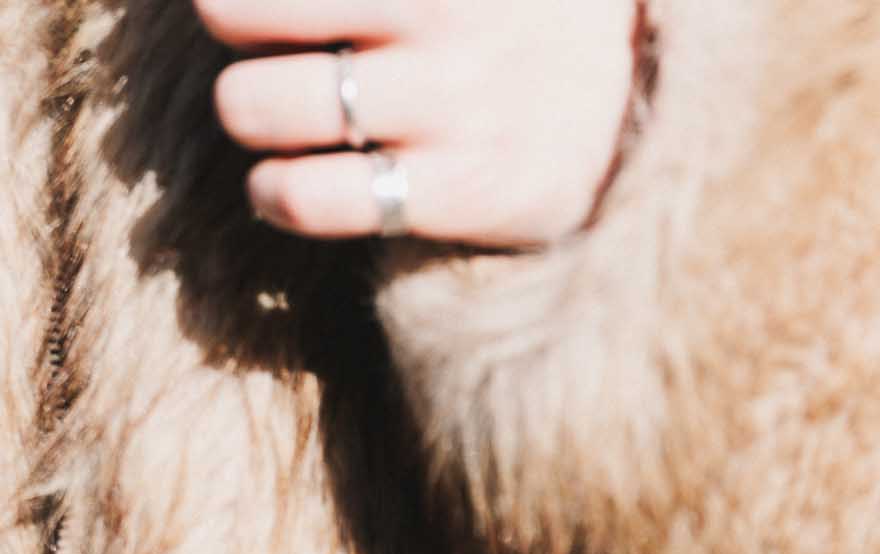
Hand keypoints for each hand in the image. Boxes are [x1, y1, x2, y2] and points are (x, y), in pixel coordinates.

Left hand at [200, 0, 641, 247]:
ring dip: (247, 114)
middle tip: (270, 51)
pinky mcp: (467, 190)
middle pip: (234, 9)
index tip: (266, 16)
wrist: (643, 93)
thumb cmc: (516, 8)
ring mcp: (451, 101)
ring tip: (268, 120)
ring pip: (257, 105)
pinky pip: (317, 197)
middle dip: (236, 30)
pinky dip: (278, 194)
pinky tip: (284, 187)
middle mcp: (438, 7)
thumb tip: (226, 2)